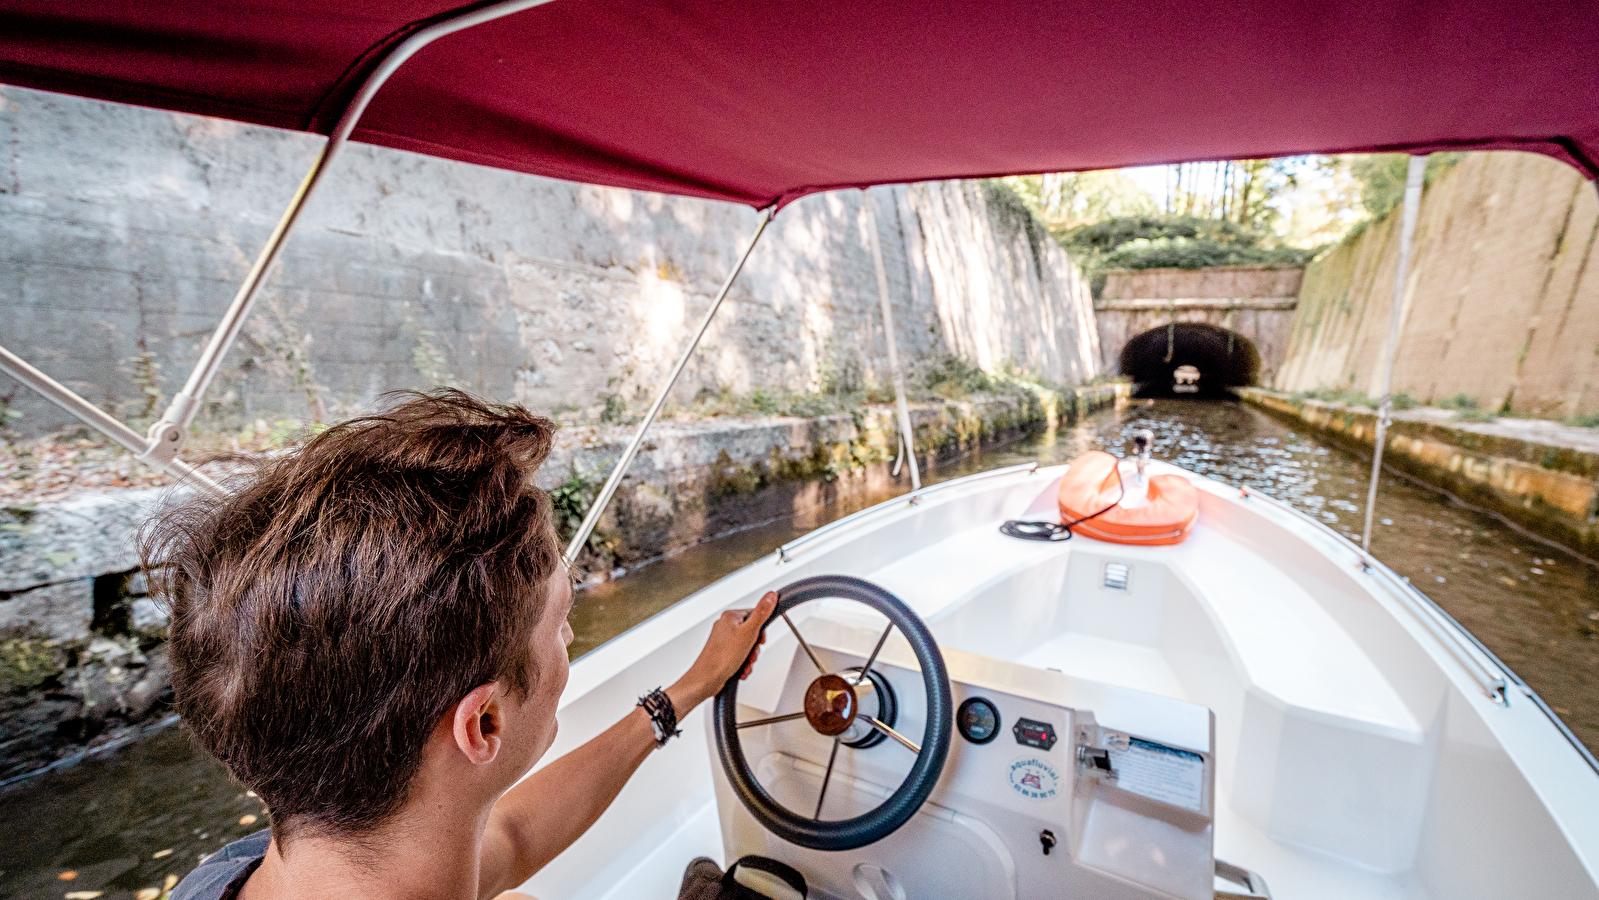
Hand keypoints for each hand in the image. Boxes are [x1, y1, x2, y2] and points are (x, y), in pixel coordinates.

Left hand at [671, 592, 776, 711]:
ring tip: (744, 663)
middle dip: (754, 647)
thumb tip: (771, 595)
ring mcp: (723, 641)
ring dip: (749, 658)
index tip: (759, 639)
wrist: (706, 679)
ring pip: (747, 646)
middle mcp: (725, 627)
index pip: (755, 615)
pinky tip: (740, 669)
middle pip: (752, 633)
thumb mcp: (748, 632)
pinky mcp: (722, 653)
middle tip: (750, 653)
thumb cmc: (721, 657)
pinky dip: (742, 664)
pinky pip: (739, 655)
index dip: (761, 630)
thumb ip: (761, 613)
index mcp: (729, 617)